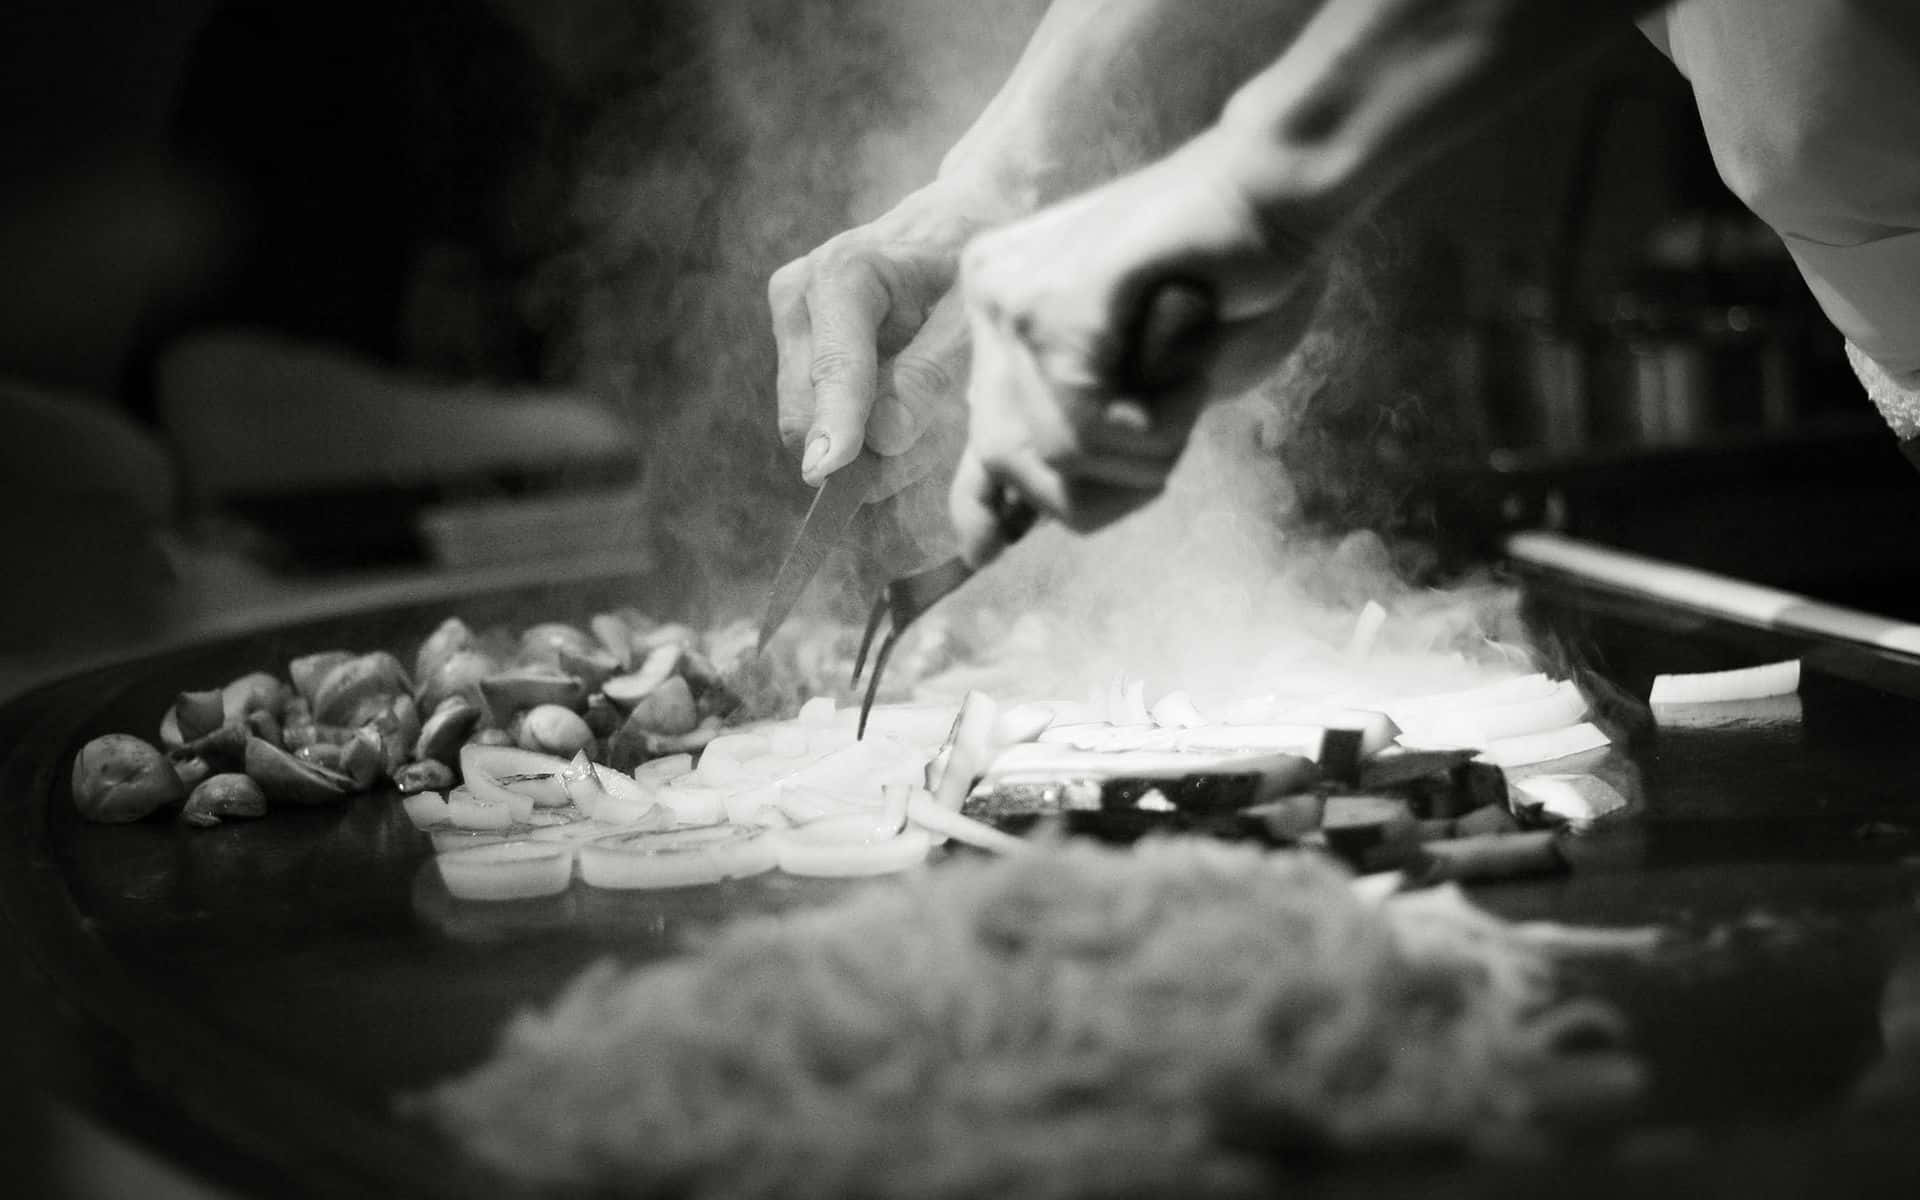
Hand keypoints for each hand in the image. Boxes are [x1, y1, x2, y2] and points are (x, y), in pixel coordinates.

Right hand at [767, 183, 1007, 501]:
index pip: (834, 368)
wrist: (956, 219)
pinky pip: (818, 417)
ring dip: (862, 447)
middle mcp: (800, 297)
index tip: (827, 473)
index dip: (834, 424)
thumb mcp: (970, 314)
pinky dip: (860, 434)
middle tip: (925, 454)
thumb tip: (882, 440)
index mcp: (843, 273)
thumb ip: (929, 375)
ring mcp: (792, 324)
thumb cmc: (971, 261)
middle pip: (805, 409)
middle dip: (856, 450)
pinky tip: (906, 412)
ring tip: (927, 422)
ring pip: (807, 423)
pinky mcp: (798, 349)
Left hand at [949, 130, 1327, 565]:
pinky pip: (1085, 425)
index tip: (991, 550)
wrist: (1282, 196)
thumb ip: (1083, 437)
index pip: (976, 434)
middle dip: (1102, 486)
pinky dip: (1156, 427)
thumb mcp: (1149, 384)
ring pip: (1055, 454)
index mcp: (1006, 311)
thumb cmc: (1235, 288)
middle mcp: (992, 297)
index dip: (981, 506)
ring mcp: (1016, 295)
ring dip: (1147, 453)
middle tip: (1170, 439)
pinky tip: (1191, 374)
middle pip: (1007, 461)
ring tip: (1191, 387)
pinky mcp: (1055, 300)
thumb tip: (1004, 533)